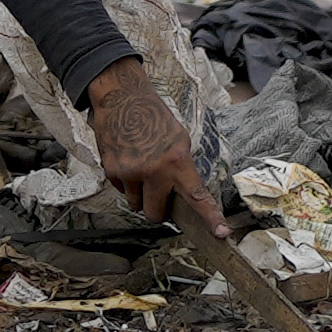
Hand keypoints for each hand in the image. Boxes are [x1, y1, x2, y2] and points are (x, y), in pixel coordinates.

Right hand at [87, 64, 222, 239]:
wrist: (121, 98)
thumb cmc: (153, 118)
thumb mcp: (178, 140)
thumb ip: (181, 169)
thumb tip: (182, 196)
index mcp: (176, 161)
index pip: (197, 196)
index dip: (210, 217)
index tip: (220, 233)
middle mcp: (154, 170)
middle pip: (154, 214)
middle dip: (156, 210)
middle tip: (157, 196)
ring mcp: (130, 172)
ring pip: (135, 204)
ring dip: (138, 195)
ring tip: (139, 170)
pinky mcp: (111, 170)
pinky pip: (120, 190)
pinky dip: (124, 182)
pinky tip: (126, 161)